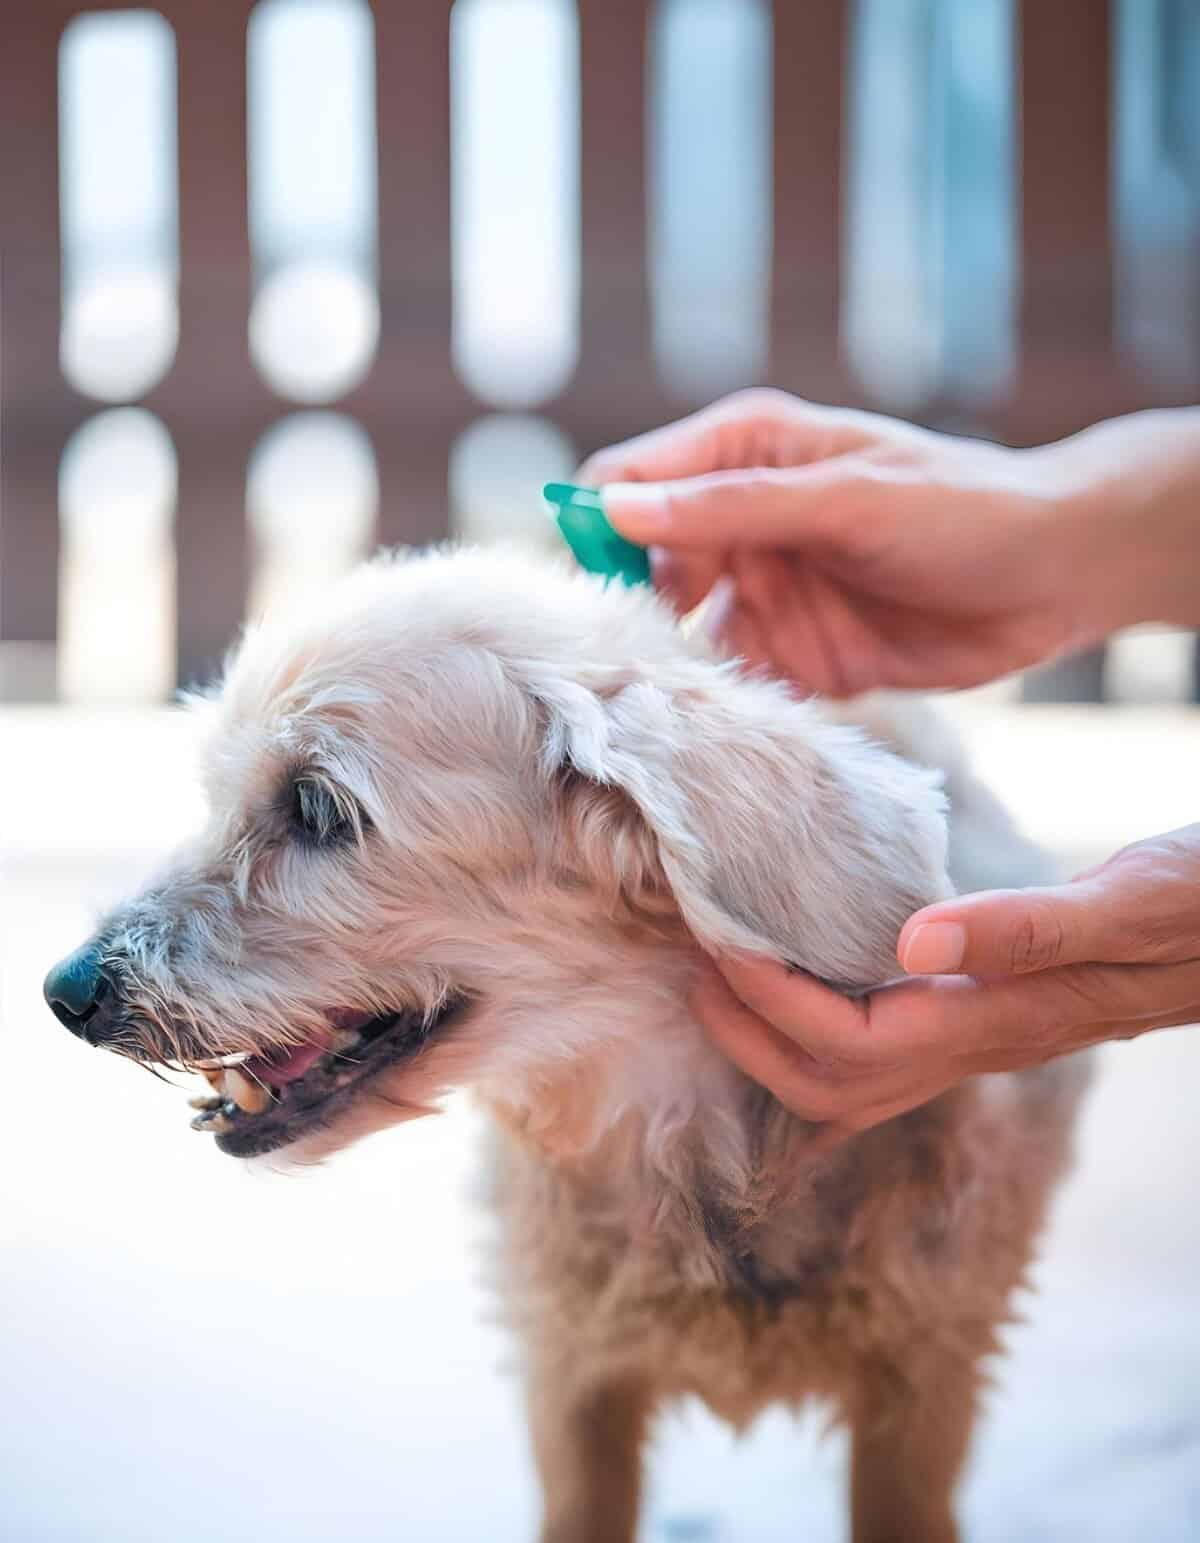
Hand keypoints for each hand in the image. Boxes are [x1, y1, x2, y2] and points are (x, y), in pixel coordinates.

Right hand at [582, 391, 1199, 696]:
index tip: (590, 584)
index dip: (597, 528)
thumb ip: (731, 507)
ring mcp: (766, 589)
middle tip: (632, 658)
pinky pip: (733, 680)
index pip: (628, 481)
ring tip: (670, 698)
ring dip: (671, 662)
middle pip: (642, 565)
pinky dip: (721, 700)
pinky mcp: (795, 653)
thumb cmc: (962, 508)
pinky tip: (719, 723)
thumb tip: (613, 507)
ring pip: (679, 630)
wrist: (1059, 575)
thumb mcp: (843, 499)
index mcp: (744, 451)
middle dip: (629, 608)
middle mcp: (743, 521)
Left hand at [693, 825, 1199, 1138]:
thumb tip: (910, 939)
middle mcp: (978, 1049)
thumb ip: (1025, 927)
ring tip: (725, 983)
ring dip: (776, 1047)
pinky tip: (797, 997)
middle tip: (696, 972)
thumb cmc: (1193, 912)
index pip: (852, 1044)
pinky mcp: (981, 1022)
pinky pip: (881, 1061)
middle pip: (834, 1091)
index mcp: (996, 1023)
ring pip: (853, 1089)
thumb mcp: (1125, 904)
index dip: (772, 1004)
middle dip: (751, 1042)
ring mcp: (979, 1045)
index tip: (717, 944)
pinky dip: (820, 1040)